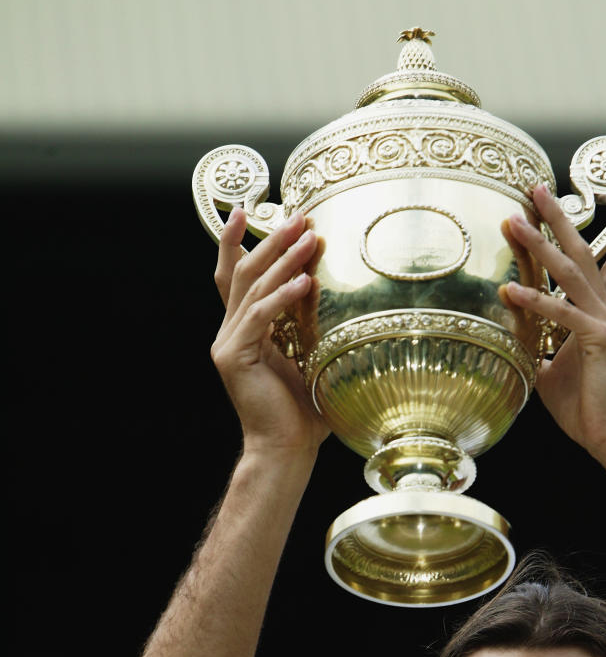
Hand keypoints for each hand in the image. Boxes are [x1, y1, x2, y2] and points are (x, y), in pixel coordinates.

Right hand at [211, 208, 329, 457]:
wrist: (286, 449)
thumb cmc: (304, 409)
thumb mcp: (310, 354)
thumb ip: (310, 321)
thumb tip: (326, 284)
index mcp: (243, 330)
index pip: (234, 275)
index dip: (237, 241)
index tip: (248, 208)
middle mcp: (229, 332)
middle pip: (243, 271)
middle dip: (272, 240)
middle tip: (300, 217)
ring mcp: (228, 343)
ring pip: (251, 287)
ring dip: (283, 260)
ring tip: (309, 238)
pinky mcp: (234, 357)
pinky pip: (260, 316)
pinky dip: (283, 296)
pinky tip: (305, 282)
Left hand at [502, 184, 605, 458]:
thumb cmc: (586, 407)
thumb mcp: (553, 370)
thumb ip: (540, 347)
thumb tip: (516, 340)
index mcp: (598, 316)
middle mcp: (605, 311)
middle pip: (582, 253)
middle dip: (559, 219)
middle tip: (538, 188)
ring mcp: (603, 322)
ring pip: (570, 272)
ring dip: (541, 245)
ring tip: (516, 221)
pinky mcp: (598, 340)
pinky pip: (561, 315)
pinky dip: (535, 302)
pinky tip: (510, 292)